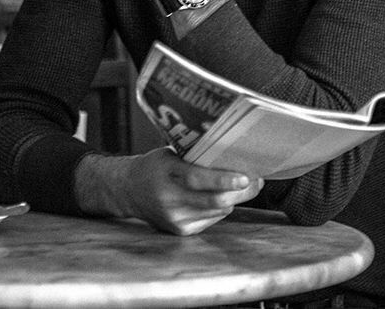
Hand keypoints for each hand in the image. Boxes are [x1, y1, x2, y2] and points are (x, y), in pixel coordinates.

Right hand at [76, 148, 263, 235]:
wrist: (129, 190)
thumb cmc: (155, 166)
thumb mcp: (170, 154)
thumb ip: (195, 158)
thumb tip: (232, 156)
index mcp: (166, 172)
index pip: (197, 179)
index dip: (223, 179)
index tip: (245, 176)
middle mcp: (169, 198)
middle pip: (212, 200)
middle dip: (240, 192)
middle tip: (256, 181)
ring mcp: (174, 217)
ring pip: (216, 212)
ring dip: (234, 200)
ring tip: (244, 187)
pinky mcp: (179, 230)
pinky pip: (211, 220)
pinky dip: (220, 209)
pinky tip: (221, 198)